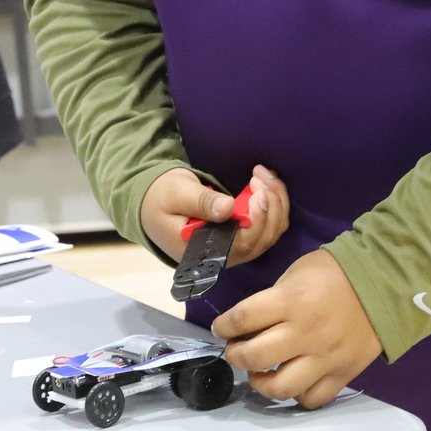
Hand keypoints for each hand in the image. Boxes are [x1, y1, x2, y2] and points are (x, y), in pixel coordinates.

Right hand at [141, 165, 288, 266]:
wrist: (154, 202)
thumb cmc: (161, 197)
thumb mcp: (176, 194)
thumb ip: (201, 203)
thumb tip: (228, 208)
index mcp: (203, 252)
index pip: (241, 245)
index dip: (257, 221)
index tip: (259, 192)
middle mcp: (223, 256)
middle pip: (262, 240)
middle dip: (271, 206)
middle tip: (259, 176)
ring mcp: (235, 248)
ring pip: (270, 232)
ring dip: (276, 202)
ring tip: (262, 174)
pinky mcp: (241, 236)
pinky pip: (268, 226)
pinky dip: (273, 204)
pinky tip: (266, 182)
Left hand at [212, 249, 382, 408]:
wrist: (386, 283)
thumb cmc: (335, 274)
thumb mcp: (296, 273)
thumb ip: (272, 300)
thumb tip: (250, 324)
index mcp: (291, 301)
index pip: (242, 319)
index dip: (224, 326)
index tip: (222, 328)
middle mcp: (305, 333)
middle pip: (254, 357)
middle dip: (235, 355)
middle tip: (237, 350)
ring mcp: (325, 358)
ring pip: (281, 387)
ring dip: (261, 383)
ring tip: (260, 373)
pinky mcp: (343, 374)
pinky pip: (312, 398)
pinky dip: (297, 395)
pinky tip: (293, 382)